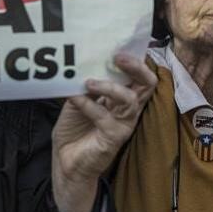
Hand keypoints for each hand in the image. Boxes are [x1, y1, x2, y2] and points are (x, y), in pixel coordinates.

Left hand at [51, 53, 156, 211]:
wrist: (65, 163)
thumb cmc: (74, 132)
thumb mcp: (77, 102)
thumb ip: (85, 87)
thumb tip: (86, 66)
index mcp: (122, 99)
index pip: (139, 77)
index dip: (136, 62)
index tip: (121, 47)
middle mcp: (128, 110)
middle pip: (147, 85)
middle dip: (136, 68)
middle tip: (118, 57)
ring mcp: (124, 124)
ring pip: (129, 99)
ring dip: (109, 87)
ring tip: (89, 82)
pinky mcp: (114, 138)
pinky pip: (104, 116)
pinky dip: (88, 104)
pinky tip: (75, 99)